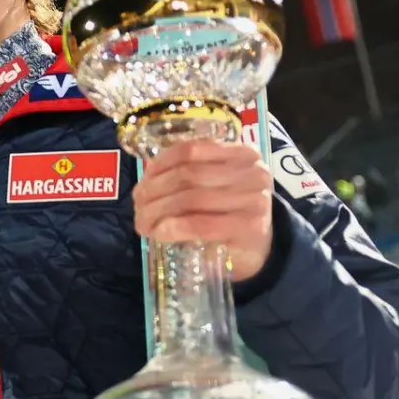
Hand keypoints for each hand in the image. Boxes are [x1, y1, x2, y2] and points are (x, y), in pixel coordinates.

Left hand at [133, 139, 273, 281]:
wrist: (260, 248)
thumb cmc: (230, 212)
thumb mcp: (214, 186)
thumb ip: (187, 175)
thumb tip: (144, 185)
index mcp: (242, 154)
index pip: (191, 150)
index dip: (160, 165)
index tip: (143, 182)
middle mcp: (252, 172)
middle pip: (187, 175)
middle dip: (154, 192)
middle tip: (138, 208)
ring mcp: (254, 199)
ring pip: (190, 198)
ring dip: (158, 212)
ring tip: (143, 223)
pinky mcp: (249, 228)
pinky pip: (201, 224)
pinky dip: (174, 228)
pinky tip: (161, 233)